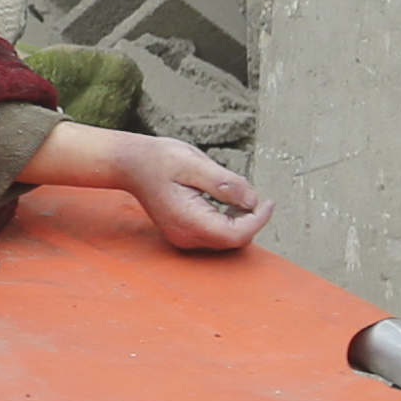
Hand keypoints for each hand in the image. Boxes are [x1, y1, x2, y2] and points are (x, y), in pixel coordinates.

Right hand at [97, 133, 265, 251]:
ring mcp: (183, 237)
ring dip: (239, 220)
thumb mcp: (195, 164)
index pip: (236, 235)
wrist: (132, 164)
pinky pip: (214, 234)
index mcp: (190, 221)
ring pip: (225, 239)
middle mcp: (186, 236)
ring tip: (239, 195)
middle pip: (232, 240)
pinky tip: (225, 200)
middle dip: (250, 220)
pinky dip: (227, 220)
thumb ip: (226, 183)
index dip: (258, 220)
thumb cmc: (160, 160)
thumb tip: (251, 199)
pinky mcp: (183, 231)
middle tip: (255, 195)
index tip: (269, 201)